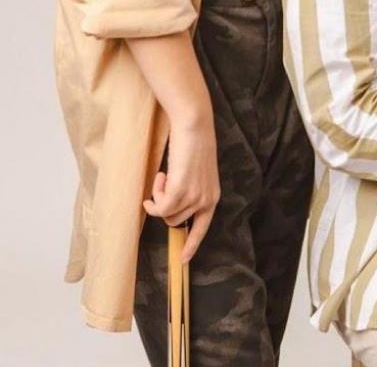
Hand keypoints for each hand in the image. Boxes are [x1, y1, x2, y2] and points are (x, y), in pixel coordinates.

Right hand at [143, 118, 220, 262]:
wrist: (195, 126)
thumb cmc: (194, 144)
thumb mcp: (198, 172)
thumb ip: (191, 190)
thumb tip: (174, 206)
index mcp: (213, 197)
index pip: (202, 227)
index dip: (192, 244)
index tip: (184, 260)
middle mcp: (206, 200)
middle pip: (176, 222)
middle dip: (165, 206)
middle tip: (165, 182)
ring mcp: (194, 196)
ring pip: (166, 215)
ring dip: (159, 197)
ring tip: (165, 175)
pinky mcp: (181, 190)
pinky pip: (160, 208)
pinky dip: (154, 197)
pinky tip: (159, 177)